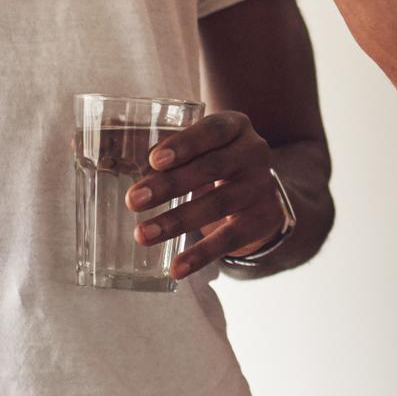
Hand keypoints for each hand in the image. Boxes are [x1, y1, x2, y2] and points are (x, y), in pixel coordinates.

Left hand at [125, 111, 287, 277]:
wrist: (260, 193)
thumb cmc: (215, 161)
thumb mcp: (201, 149)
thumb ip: (172, 156)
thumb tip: (135, 178)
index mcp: (235, 127)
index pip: (212, 130)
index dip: (185, 144)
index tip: (154, 161)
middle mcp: (255, 152)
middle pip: (211, 167)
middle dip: (169, 185)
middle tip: (133, 201)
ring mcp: (262, 186)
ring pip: (217, 205)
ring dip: (176, 222)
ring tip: (142, 235)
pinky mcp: (263, 219)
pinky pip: (229, 239)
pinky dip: (201, 255)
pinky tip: (177, 268)